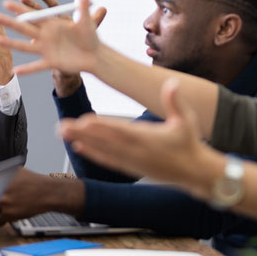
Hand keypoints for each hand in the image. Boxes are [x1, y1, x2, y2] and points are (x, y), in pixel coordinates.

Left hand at [0, 168, 83, 224]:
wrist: (48, 193)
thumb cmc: (33, 183)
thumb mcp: (16, 172)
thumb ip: (1, 175)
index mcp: (0, 176)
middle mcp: (0, 187)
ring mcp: (3, 201)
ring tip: (2, 208)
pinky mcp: (9, 213)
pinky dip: (0, 220)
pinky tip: (7, 216)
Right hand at [16, 0, 105, 96]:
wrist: (94, 56)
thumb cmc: (91, 38)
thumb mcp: (87, 21)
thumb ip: (84, 4)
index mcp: (52, 24)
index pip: (34, 14)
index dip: (22, 8)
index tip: (10, 2)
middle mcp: (46, 36)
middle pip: (24, 28)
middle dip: (10, 22)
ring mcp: (46, 49)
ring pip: (24, 46)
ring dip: (10, 44)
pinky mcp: (51, 62)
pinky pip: (36, 66)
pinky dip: (27, 69)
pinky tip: (15, 71)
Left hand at [58, 78, 212, 190]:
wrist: (196, 173)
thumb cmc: (190, 143)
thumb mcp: (187, 120)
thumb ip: (175, 101)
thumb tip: (172, 82)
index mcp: (148, 138)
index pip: (120, 130)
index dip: (102, 126)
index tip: (84, 121)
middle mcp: (136, 151)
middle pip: (105, 141)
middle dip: (82, 133)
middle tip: (61, 126)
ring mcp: (132, 162)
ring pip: (102, 151)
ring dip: (82, 141)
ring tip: (63, 133)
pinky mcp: (131, 168)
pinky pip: (108, 161)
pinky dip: (93, 154)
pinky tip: (78, 147)